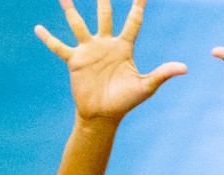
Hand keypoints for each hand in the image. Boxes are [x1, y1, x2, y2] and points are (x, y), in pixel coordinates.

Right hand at [36, 0, 186, 124]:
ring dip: (70, 10)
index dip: (138, 6)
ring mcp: (89, 50)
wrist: (104, 115)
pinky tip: (38, 28)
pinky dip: (48, 39)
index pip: (133, 21)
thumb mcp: (146, 86)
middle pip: (105, 15)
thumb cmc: (126, 101)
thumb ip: (162, 74)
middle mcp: (105, 44)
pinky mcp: (75, 61)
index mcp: (124, 47)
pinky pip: (59, 47)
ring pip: (78, 24)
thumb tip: (185, 68)